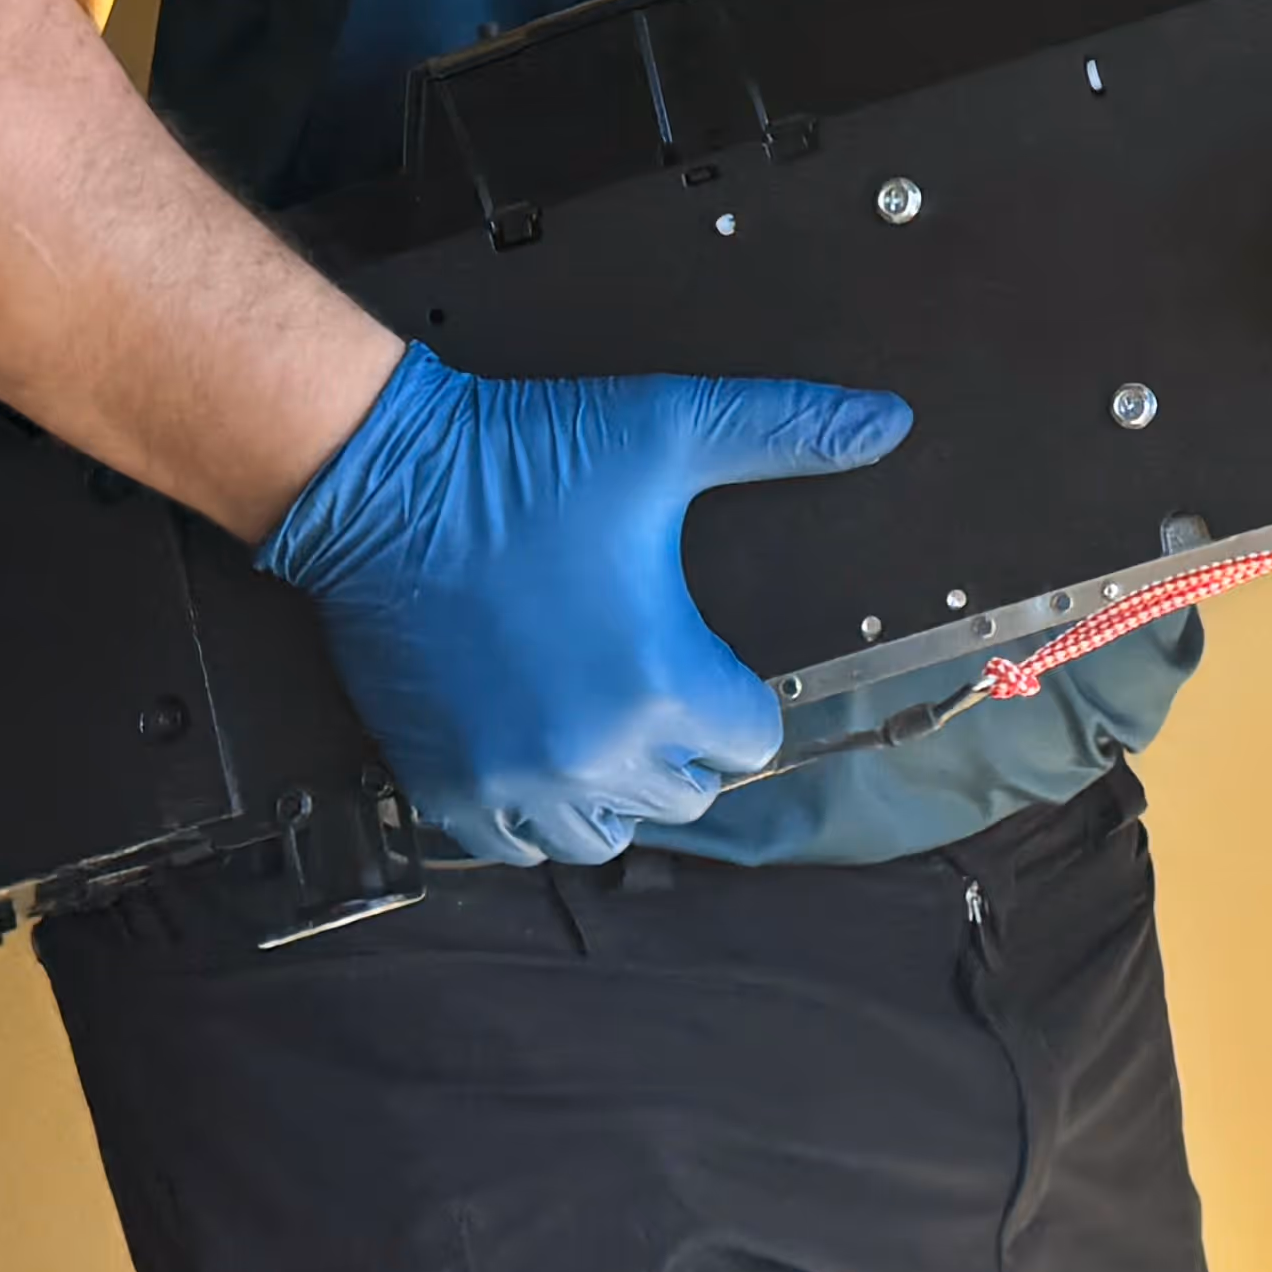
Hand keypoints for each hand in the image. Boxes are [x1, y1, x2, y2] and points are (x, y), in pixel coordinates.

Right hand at [259, 350, 912, 865]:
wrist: (385, 481)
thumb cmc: (522, 459)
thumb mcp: (670, 429)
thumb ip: (789, 431)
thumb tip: (887, 423)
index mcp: (662, 681)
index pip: (749, 740)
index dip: (738, 697)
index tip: (709, 662)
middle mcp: (593, 751)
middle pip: (685, 794)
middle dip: (684, 745)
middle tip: (654, 682)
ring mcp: (515, 780)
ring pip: (607, 837)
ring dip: (619, 794)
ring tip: (605, 726)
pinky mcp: (447, 787)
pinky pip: (518, 849)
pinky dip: (538, 816)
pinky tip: (538, 757)